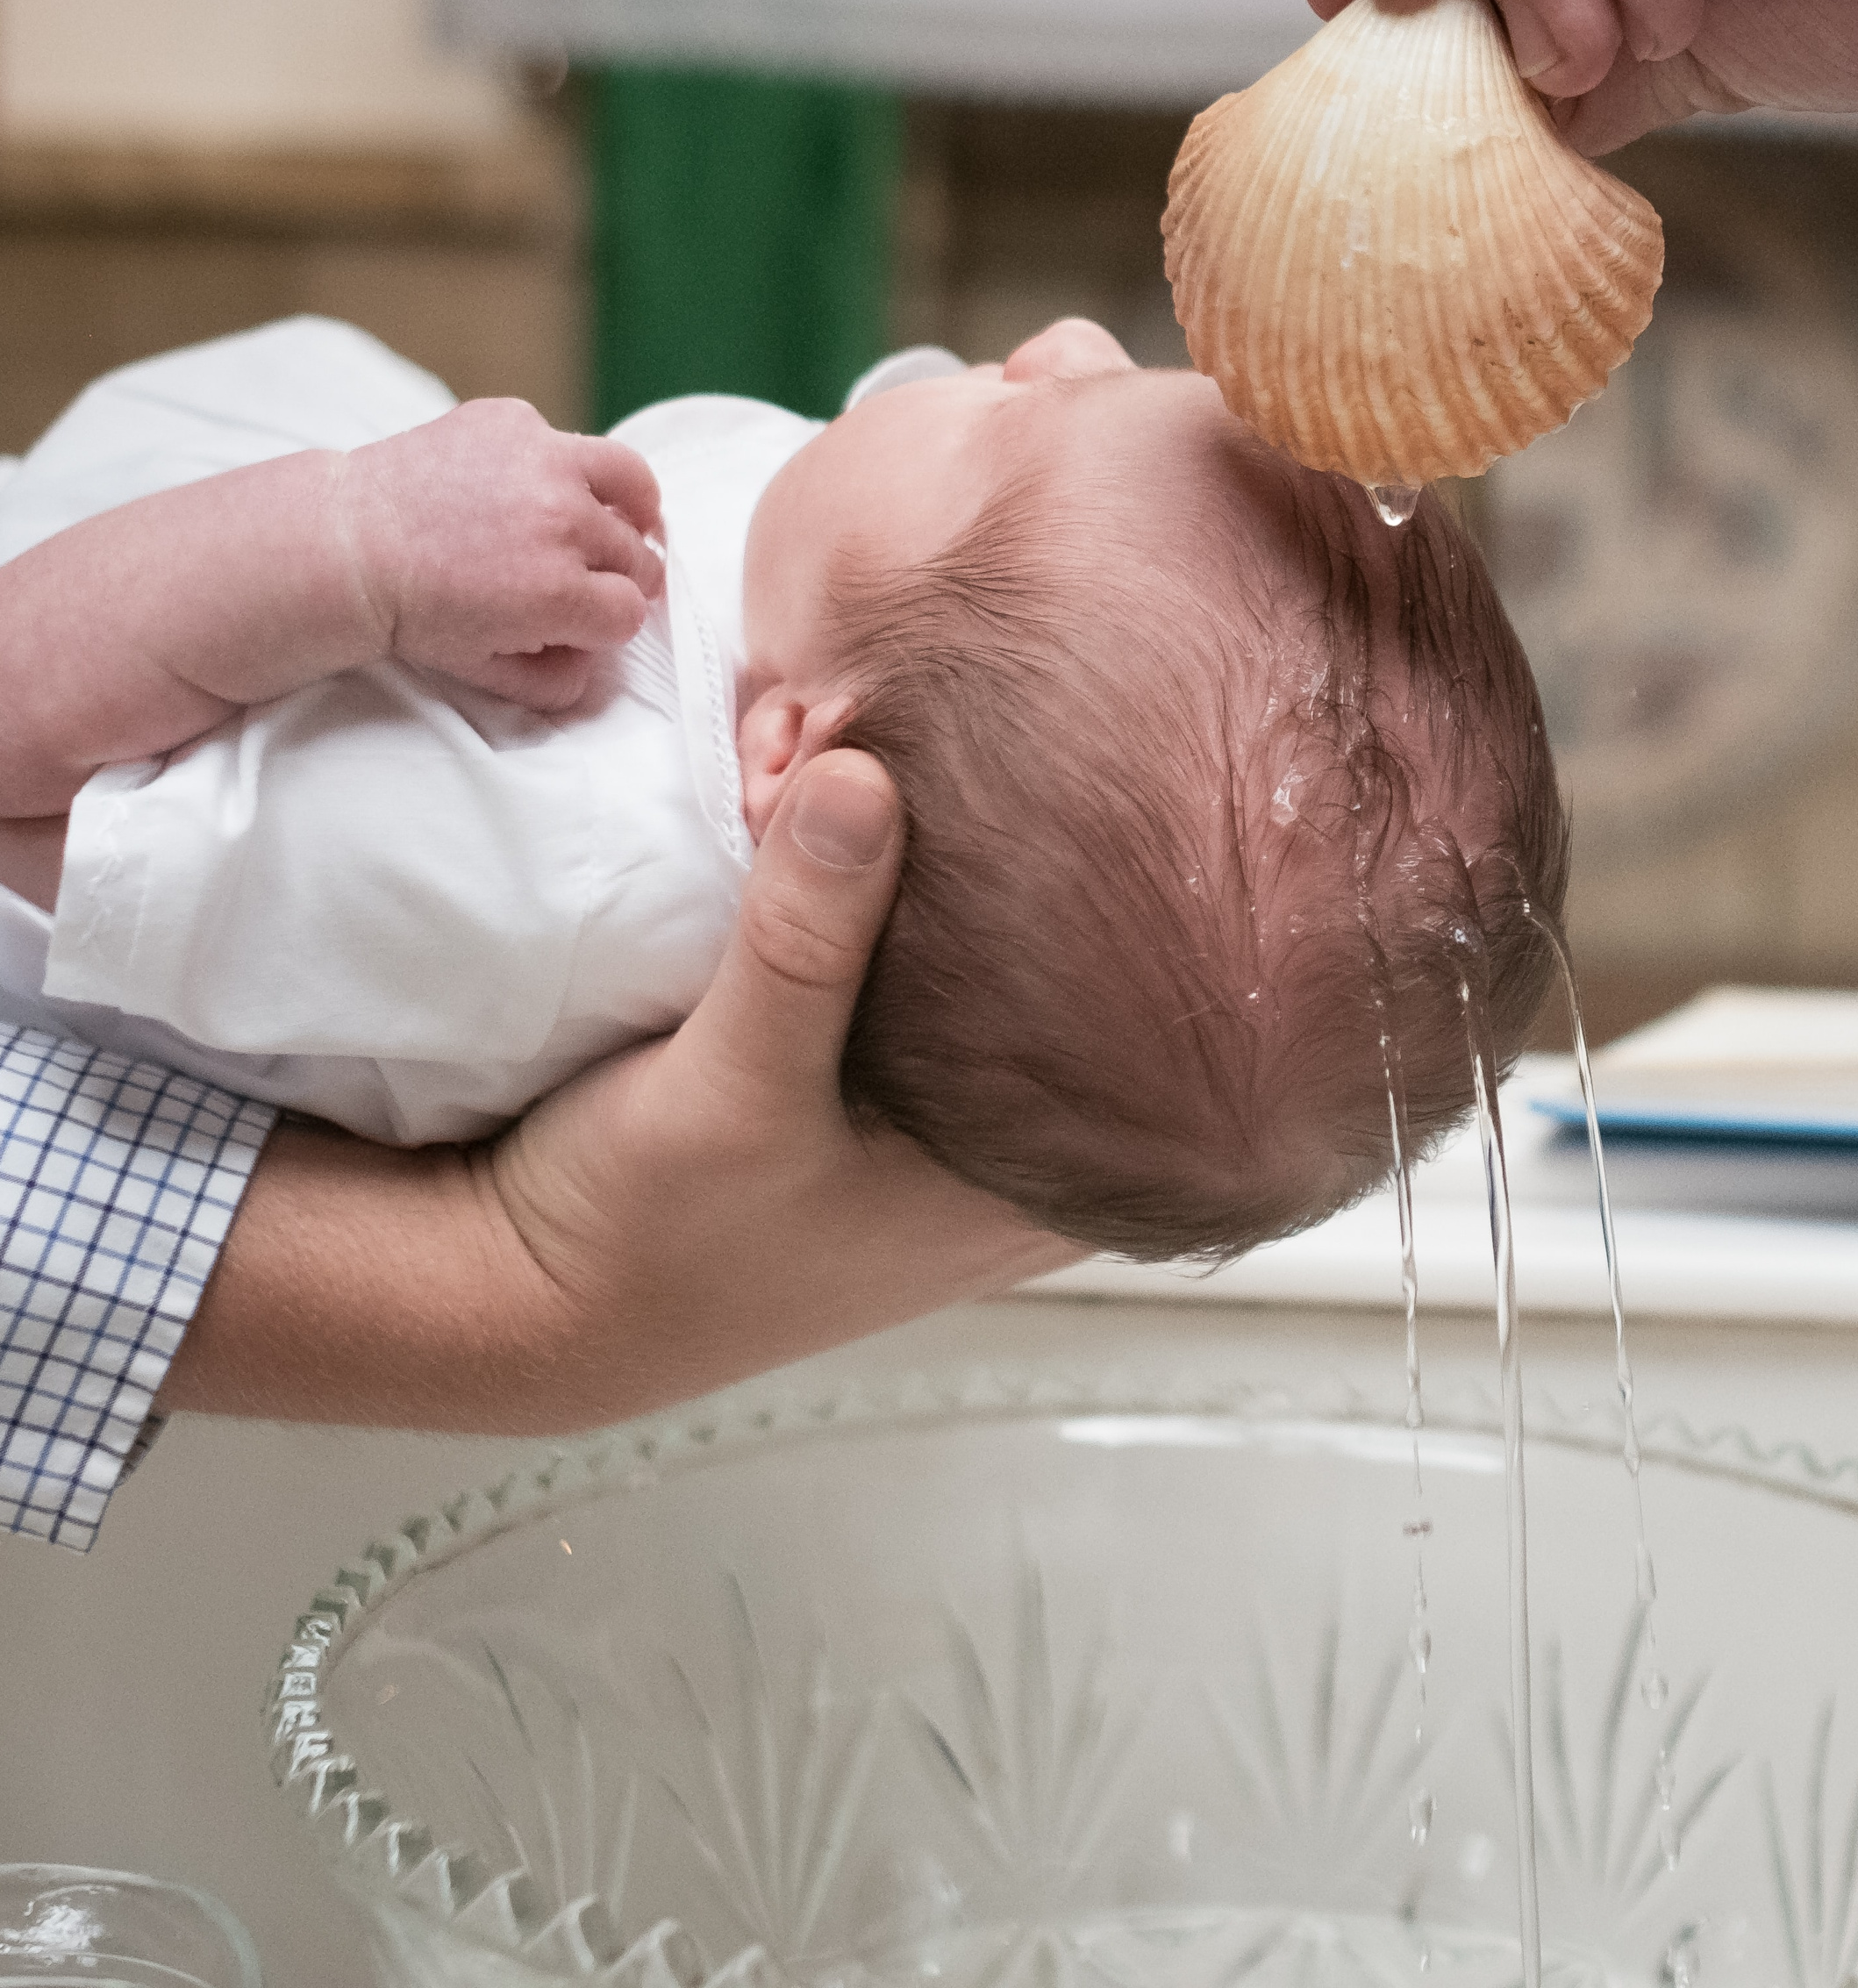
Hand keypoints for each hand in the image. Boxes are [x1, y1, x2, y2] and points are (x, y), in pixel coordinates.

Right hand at [165, 749, 1074, 1428]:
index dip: (1139, 905)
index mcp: (1040, 1182)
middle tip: (992, 740)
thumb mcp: (735, 1089)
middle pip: (1074, 966)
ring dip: (938, 853)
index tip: (1105, 787)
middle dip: (1028, 852)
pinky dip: (878, 878)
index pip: (1154, 1022)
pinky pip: (906, 946)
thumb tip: (863, 776)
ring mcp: (944, 1106)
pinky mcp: (867, 1064)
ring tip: (904, 747)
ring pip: (986, 945)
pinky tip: (850, 797)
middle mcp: (1016, 1145)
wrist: (527, 1295)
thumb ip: (806, 942)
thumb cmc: (652, 1237)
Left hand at [336, 401, 665, 712]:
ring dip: (630, 508)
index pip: (631, 612)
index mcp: (558, 593)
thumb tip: (594, 663)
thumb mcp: (484, 671)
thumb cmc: (412, 610)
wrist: (347, 544)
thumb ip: (555, 681)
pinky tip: (529, 486)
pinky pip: (567, 443)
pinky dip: (558, 466)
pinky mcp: (516, 421)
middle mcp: (562, 522)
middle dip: (617, 575)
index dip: (609, 623)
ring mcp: (543, 462)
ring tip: (617, 518)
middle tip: (588, 578)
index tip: (587, 619)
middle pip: (637, 556)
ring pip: (633, 482)